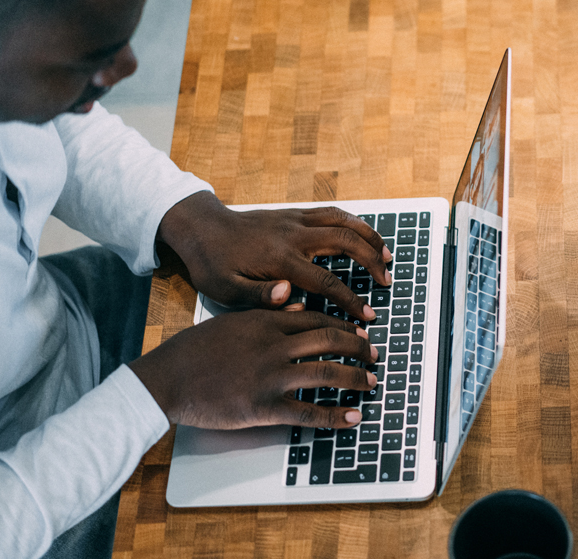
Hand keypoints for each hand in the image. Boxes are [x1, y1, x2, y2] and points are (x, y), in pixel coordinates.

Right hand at [129, 310, 377, 428]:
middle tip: (373, 355)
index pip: (315, 319)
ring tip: (371, 382)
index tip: (358, 332)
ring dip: (354, 377)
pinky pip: (308, 412)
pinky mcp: (263, 406)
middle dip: (357, 347)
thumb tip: (297, 307)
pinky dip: (335, 415)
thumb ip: (265, 313)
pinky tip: (354, 417)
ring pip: (325, 372)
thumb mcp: (231, 321)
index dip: (342, 326)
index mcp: (264, 321)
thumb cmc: (194, 349)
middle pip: (328, 340)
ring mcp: (269, 376)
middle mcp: (273, 345)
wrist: (167, 377)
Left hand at [158, 192, 391, 319]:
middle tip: (387, 280)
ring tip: (387, 254)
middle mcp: (292, 236)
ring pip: (343, 221)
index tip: (368, 315)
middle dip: (372, 261)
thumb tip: (292, 298)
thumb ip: (259, 296)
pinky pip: (331, 212)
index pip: (326, 281)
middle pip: (345, 242)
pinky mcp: (292, 213)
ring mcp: (294, 220)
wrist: (202, 228)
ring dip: (369, 236)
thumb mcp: (226, 289)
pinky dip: (353, 222)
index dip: (351, 300)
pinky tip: (363, 233)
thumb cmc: (212, 264)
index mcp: (279, 260)